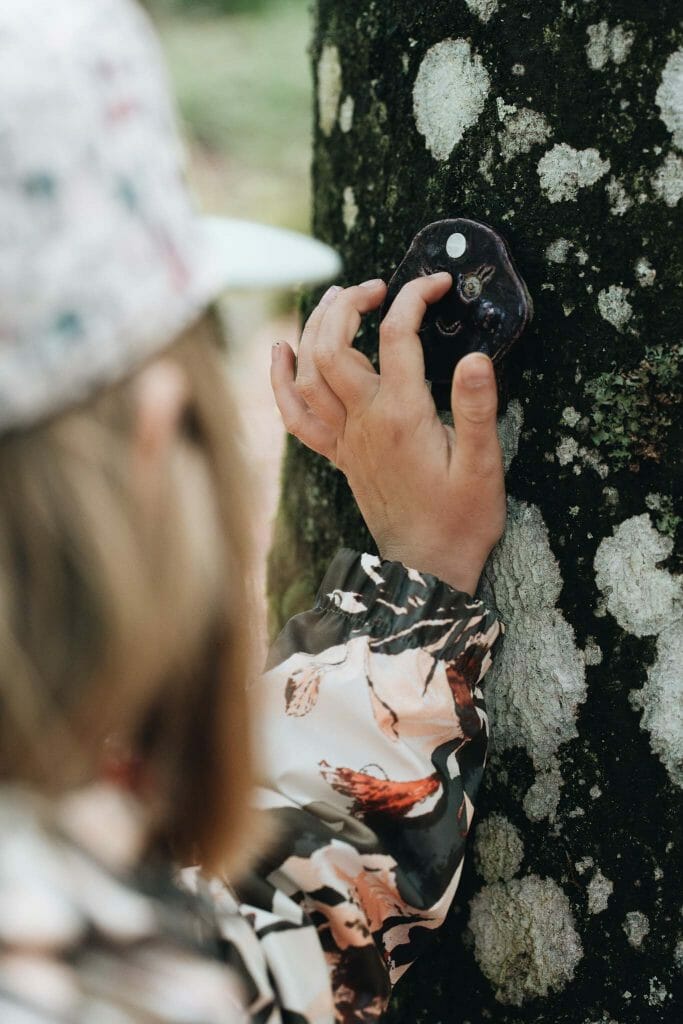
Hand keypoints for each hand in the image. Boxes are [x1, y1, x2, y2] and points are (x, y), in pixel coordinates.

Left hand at [270, 274, 505, 594]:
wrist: (427, 568)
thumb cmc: (460, 519)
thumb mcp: (483, 464)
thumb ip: (478, 409)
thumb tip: (475, 358)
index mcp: (402, 416)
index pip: (398, 337)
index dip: (414, 298)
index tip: (436, 283)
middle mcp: (364, 423)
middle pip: (333, 347)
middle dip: (348, 304)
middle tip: (377, 287)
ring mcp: (345, 440)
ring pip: (308, 373)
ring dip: (315, 328)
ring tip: (336, 298)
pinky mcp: (339, 456)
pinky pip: (295, 415)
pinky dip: (280, 381)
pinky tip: (281, 352)